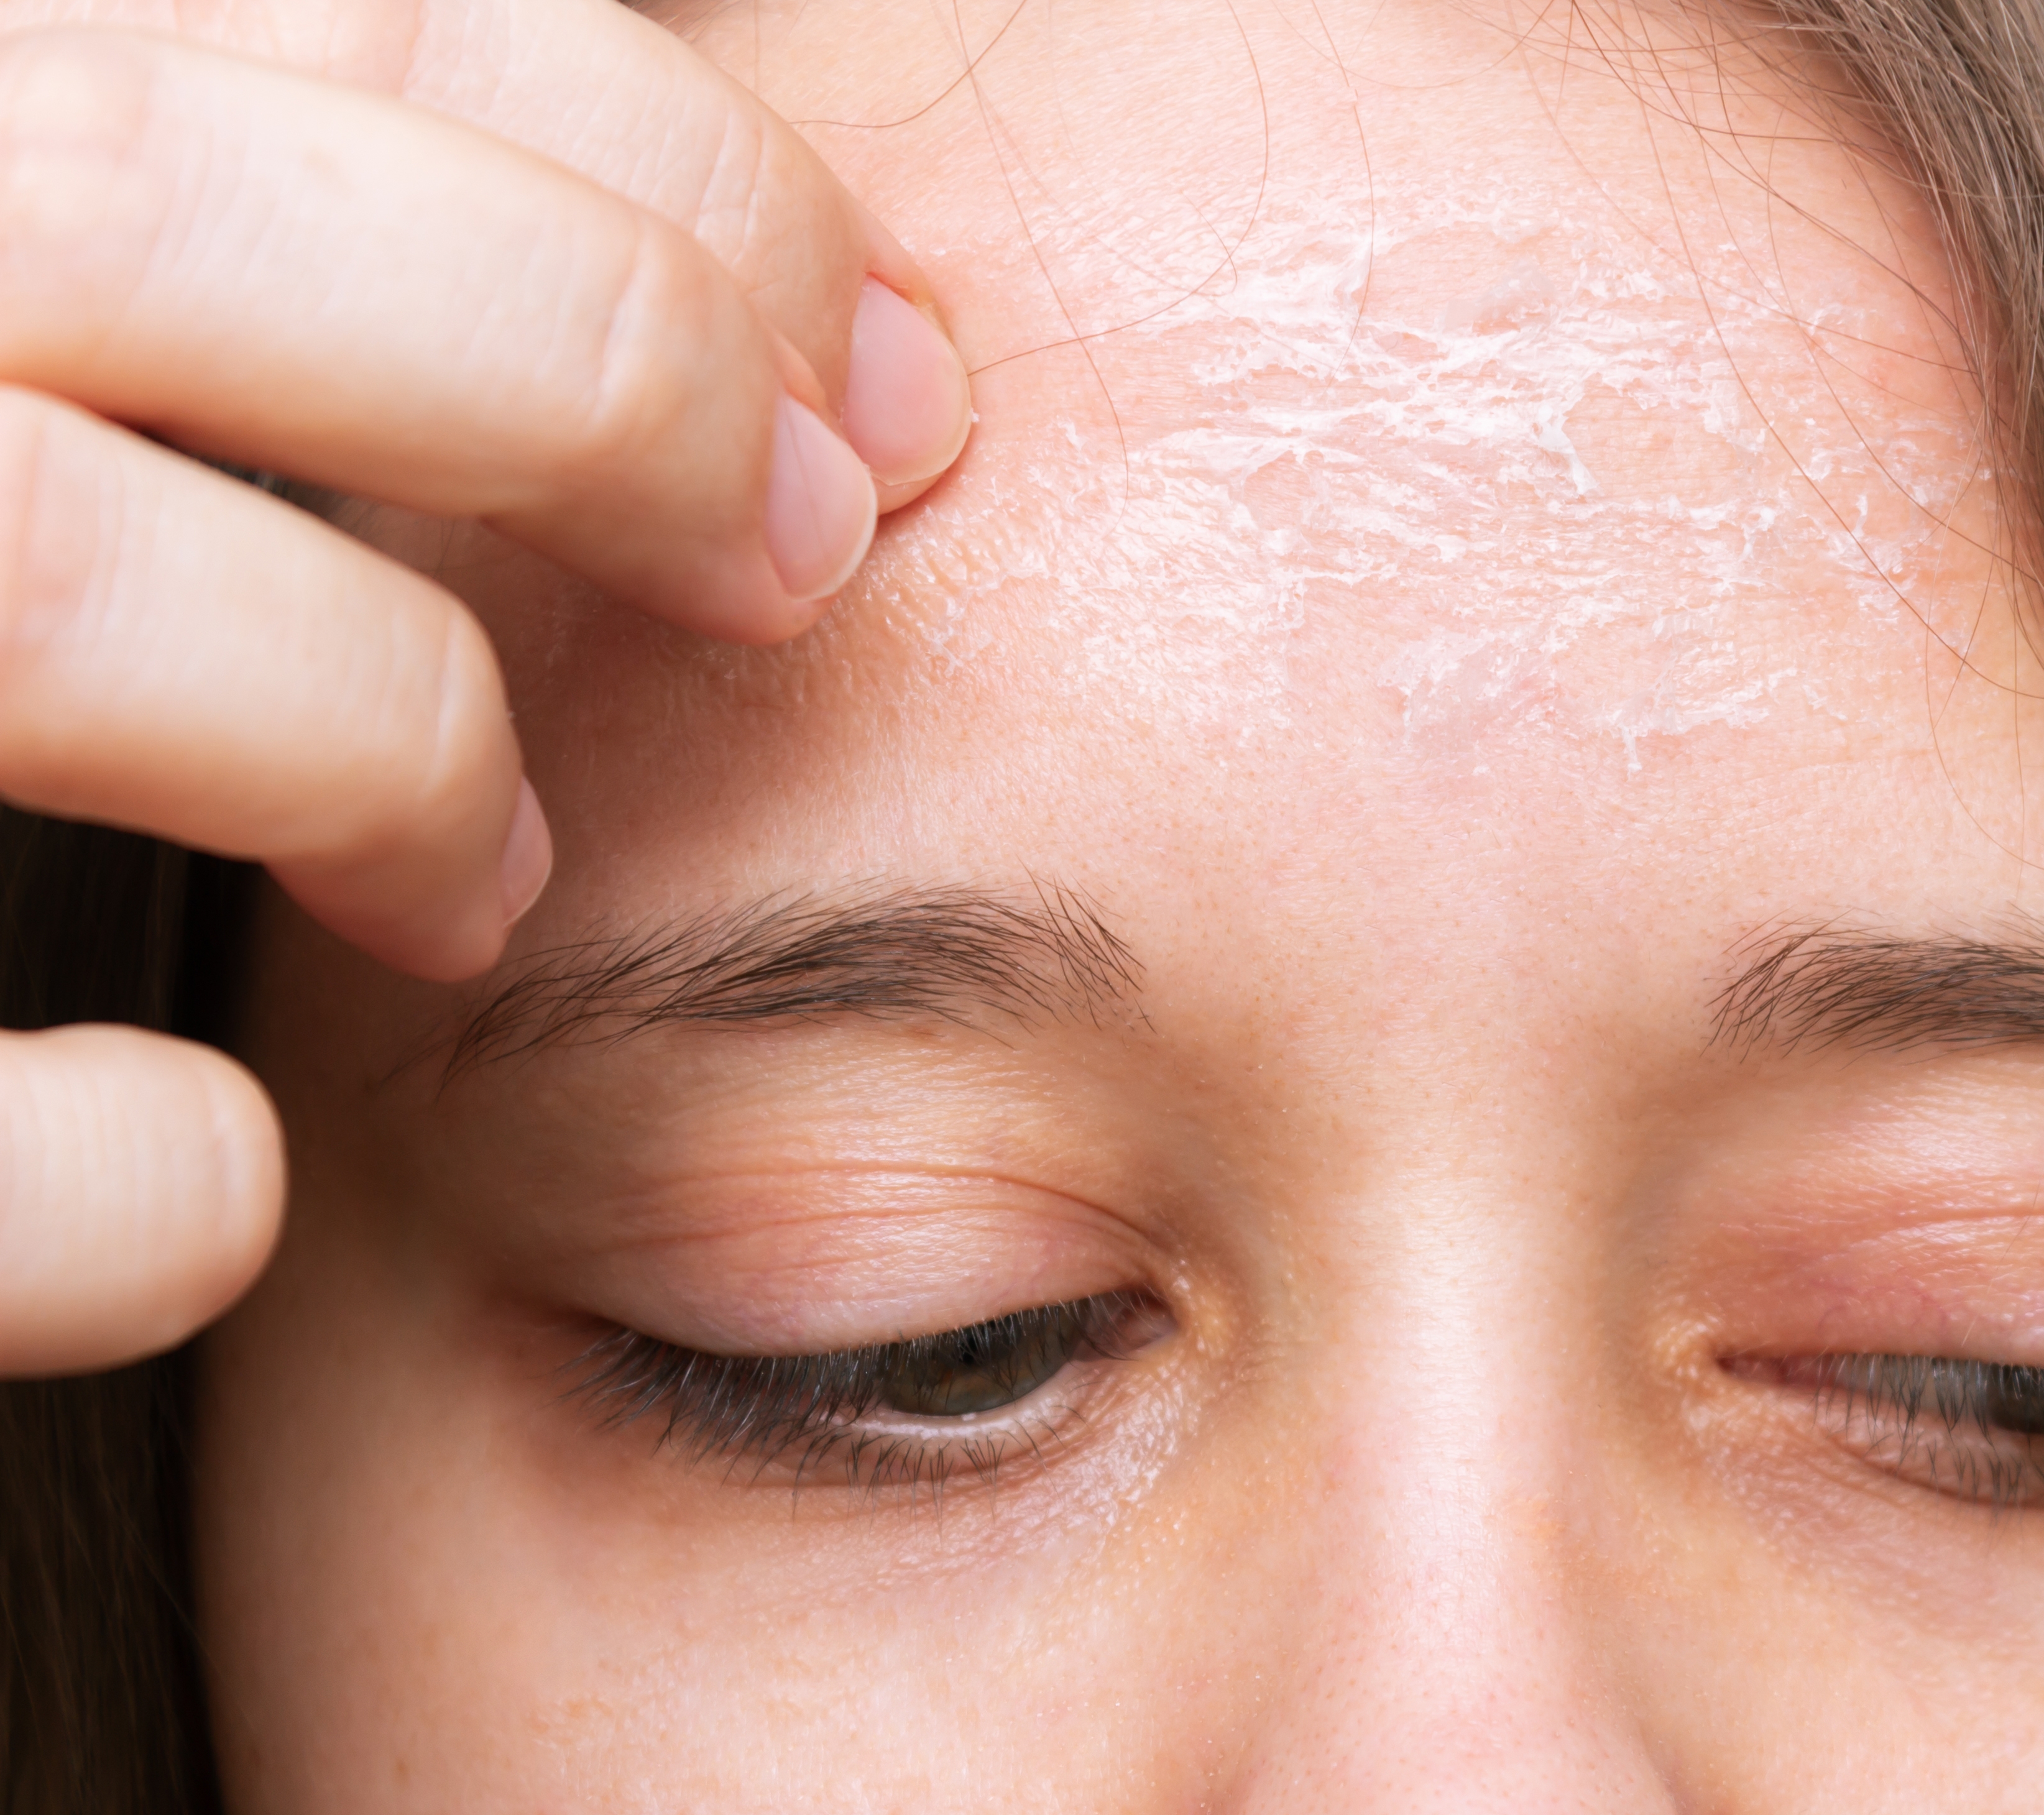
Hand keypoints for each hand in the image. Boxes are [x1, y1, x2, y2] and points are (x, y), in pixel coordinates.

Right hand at [0, 0, 972, 1372]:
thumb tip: (682, 246)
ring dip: (387, 737)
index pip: (306, 13)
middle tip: (799, 561)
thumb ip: (232, 239)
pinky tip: (216, 1164)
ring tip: (489, 875)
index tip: (880, 366)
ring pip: (61, 593)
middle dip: (601, 381)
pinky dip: (136, 1173)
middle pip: (171, 220)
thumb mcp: (47, 314)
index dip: (672, 182)